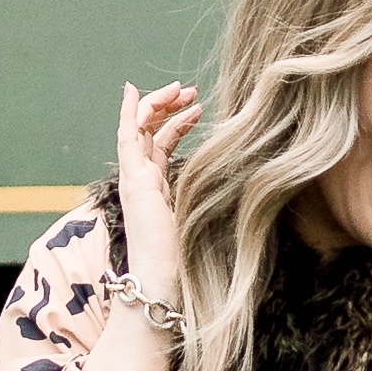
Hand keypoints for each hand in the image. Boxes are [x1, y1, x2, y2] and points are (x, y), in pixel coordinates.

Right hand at [115, 79, 197, 297]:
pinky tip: (134, 92)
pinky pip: (128, 136)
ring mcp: (134, 179)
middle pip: (147, 132)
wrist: (163, 281)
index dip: (173, 122)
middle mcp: (140, 181)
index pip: (159, 146)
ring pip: (137, 128)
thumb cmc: (185, 259)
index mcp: (154, 189)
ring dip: (157, 102)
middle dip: (166, 106)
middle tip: (189, 90)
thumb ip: (212, 198)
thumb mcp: (202, 218)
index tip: (193, 105)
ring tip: (181, 89)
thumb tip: (243, 184)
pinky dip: (131, 112)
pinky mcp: (134, 180)